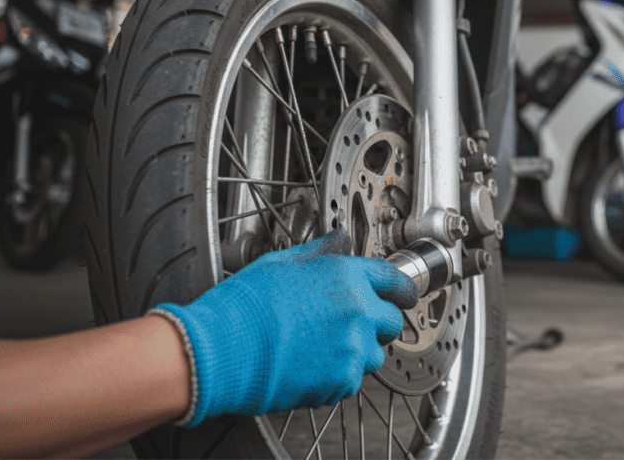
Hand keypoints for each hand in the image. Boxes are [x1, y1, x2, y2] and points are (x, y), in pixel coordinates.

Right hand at [150, 232, 417, 426]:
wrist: (219, 351)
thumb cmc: (243, 306)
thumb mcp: (281, 263)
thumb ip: (319, 253)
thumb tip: (340, 242)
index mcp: (345, 277)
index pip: (395, 280)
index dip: (402, 288)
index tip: (404, 295)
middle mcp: (357, 311)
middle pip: (392, 321)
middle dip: (377, 322)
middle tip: (349, 323)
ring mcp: (351, 348)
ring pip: (375, 353)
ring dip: (358, 351)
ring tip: (321, 347)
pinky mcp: (341, 381)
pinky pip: (352, 379)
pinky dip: (338, 376)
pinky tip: (309, 364)